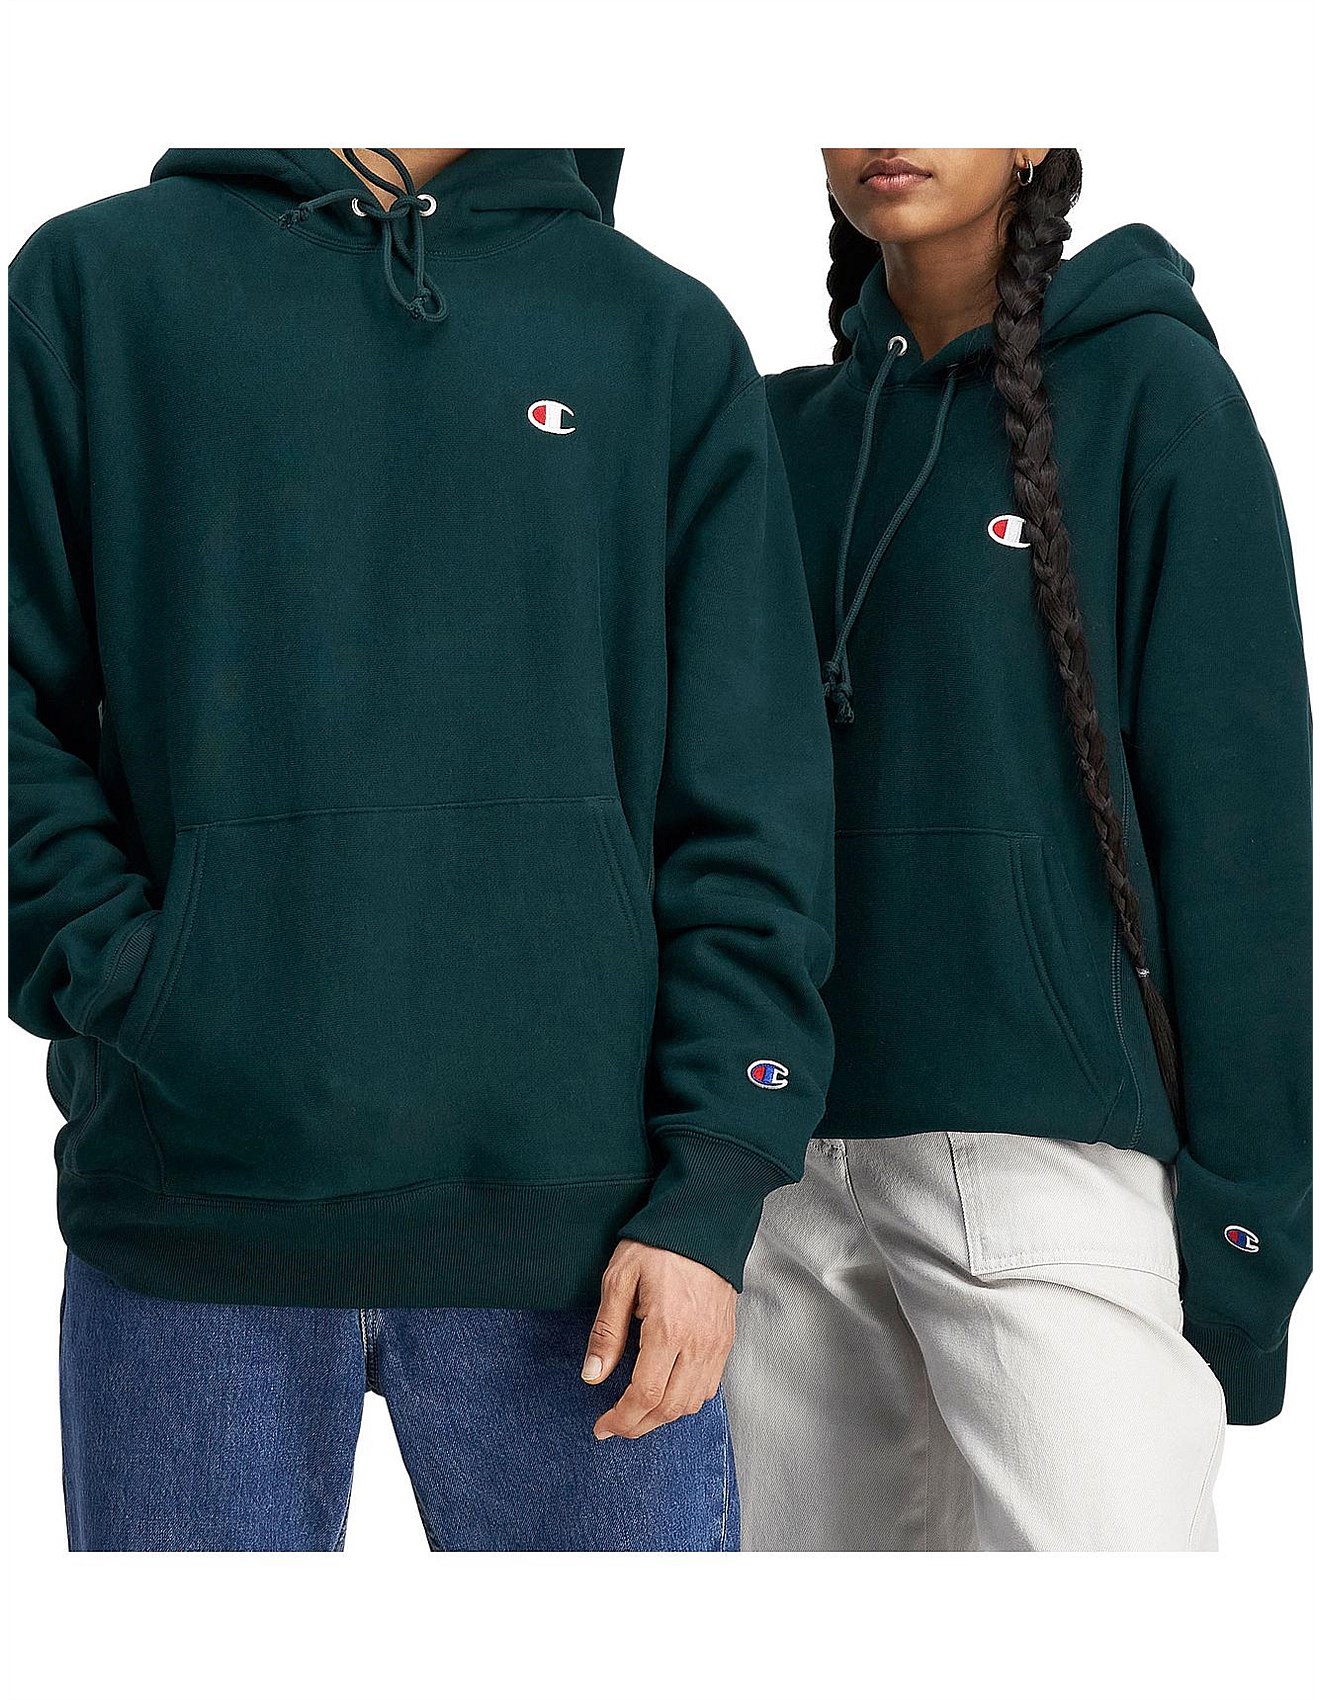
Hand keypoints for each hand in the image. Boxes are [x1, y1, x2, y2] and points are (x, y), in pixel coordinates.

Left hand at [582, 1240, 736, 1439]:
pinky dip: (686, 1401)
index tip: (602, 1426)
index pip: (645, 1395)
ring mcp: (716, 1344)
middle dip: (638, 1425)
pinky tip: (666, 1392)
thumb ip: (606, 1331)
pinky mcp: (726, 1340)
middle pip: (669, 1408)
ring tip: (637, 1413)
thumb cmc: (658, 1245)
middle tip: (615, 1426)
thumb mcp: (619, 1279)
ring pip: (691, 1403)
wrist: (704, 1223)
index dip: (621, 1419)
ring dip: (662, 1417)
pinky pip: (709, 1387)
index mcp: (668, 1329)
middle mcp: (698, 1343)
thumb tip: (593, 1375)